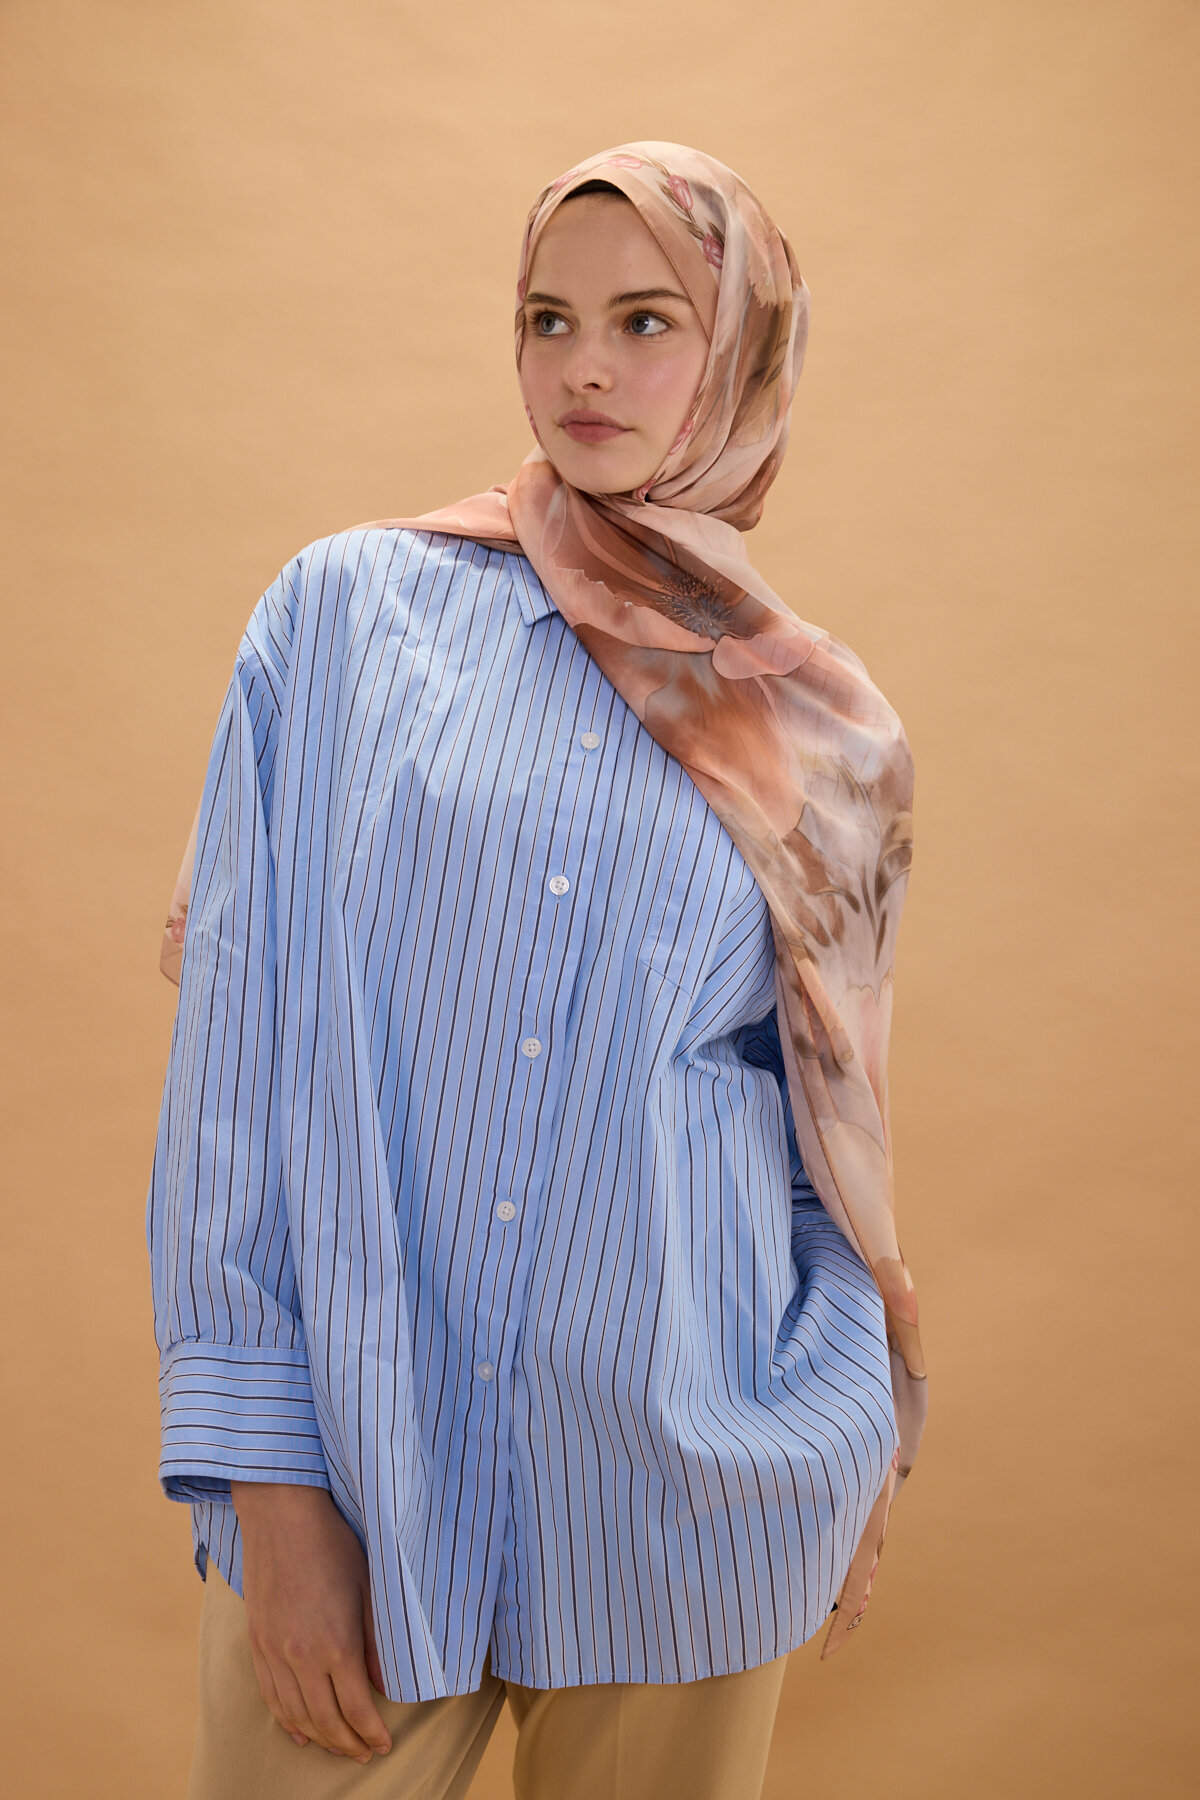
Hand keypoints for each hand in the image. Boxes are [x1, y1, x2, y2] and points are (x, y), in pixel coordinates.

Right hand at [230, 1481, 392, 1763]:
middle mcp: (301, 1656)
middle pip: (326, 1721)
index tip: (384, 1745)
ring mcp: (274, 1652)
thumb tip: (383, 1684)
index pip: (357, 1708)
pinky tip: (300, 1733)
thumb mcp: (368, 1588)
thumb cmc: (333, 1544)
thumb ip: (376, 1641)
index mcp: (335, 1643)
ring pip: (296, 1716)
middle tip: (365, 1755)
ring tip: (339, 1748)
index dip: (372, 1733)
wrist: (282, 1516)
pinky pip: (270, 1697)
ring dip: (320, 1738)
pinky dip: (287, 1721)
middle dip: (348, 1744)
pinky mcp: (257, 1643)